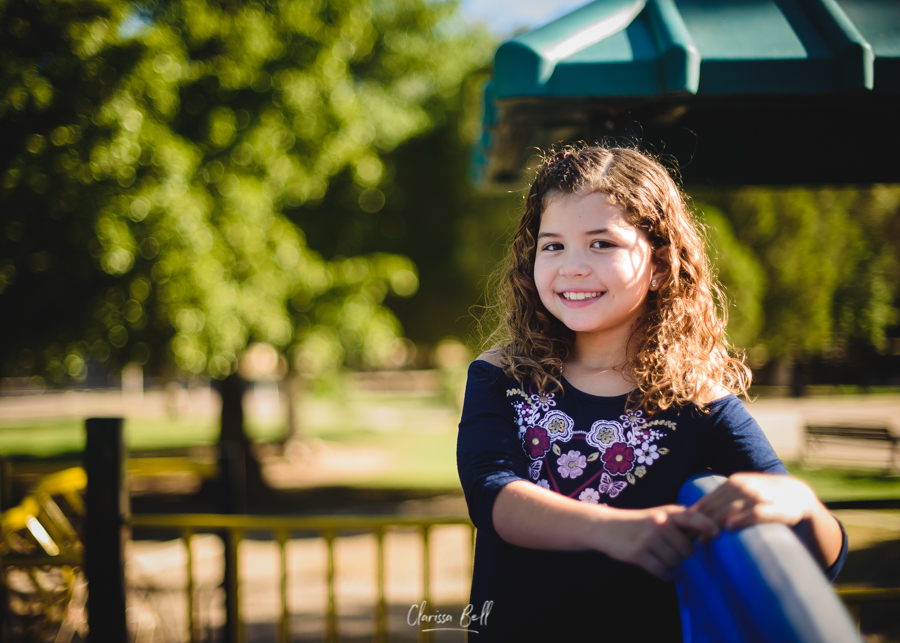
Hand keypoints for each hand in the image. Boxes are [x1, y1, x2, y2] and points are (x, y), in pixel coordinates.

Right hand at [596, 505, 718, 579]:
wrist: (606, 526)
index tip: (715, 534)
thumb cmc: (638, 522)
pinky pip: (662, 572)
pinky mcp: (639, 554)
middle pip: (687, 550)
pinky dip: (664, 574)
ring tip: (660, 557)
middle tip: (670, 551)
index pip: (693, 517)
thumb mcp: (659, 515)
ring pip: (675, 563)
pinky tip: (659, 569)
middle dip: (682, 555)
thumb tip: (710, 532)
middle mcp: (660, 523)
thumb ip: (680, 522)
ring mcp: (649, 539)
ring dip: (671, 565)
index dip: (707, 526)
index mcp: (668, 512)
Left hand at [691, 473, 816, 530]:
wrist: (805, 503)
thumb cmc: (769, 504)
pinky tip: (731, 526)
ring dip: (718, 521)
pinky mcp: (781, 508)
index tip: (688, 529)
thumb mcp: (746, 498)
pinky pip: (759, 513)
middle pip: (720, 503)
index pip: (712, 497)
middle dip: (705, 520)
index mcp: (738, 481)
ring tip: (707, 537)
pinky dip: (744, 518)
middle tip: (695, 538)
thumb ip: (726, 502)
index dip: (699, 513)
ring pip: (734, 507)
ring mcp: (765, 495)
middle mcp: (749, 485)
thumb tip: (695, 514)